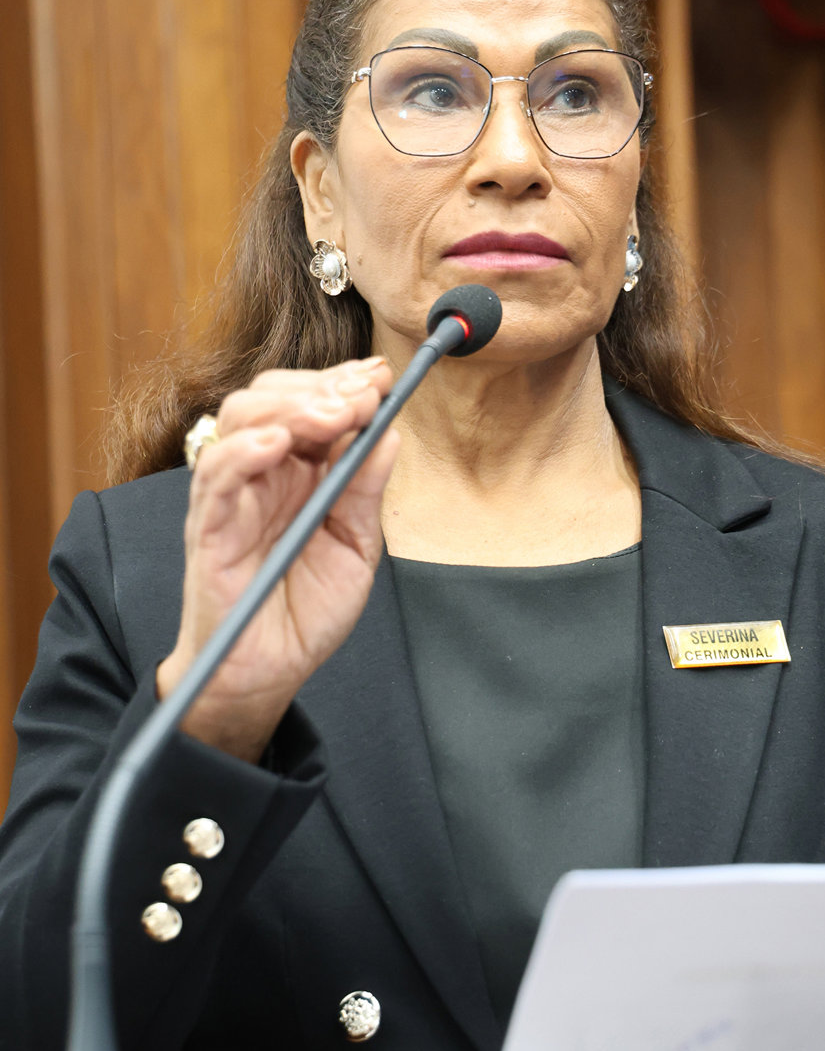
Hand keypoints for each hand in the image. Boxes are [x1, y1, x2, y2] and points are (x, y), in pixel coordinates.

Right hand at [157, 357, 397, 762]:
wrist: (266, 673)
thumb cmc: (304, 611)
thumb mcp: (356, 547)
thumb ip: (366, 489)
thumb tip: (390, 432)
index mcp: (301, 470)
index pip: (311, 403)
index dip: (343, 382)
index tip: (381, 376)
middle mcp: (263, 473)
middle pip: (272, 397)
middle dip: (321, 387)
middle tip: (362, 395)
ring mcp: (232, 494)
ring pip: (241, 420)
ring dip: (290, 408)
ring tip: (333, 415)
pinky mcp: (208, 526)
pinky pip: (215, 476)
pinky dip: (244, 451)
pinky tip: (277, 444)